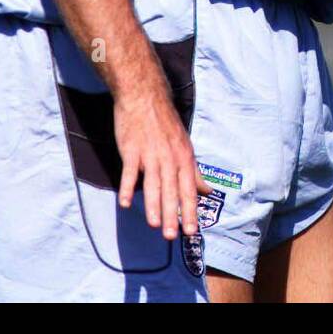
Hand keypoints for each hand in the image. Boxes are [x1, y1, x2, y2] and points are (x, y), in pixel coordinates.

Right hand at [113, 81, 211, 238]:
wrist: (145, 96)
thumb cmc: (165, 124)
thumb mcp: (185, 145)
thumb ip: (195, 171)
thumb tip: (207, 191)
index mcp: (184, 157)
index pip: (189, 189)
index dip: (190, 210)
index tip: (192, 230)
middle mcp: (169, 157)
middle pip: (171, 190)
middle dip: (173, 214)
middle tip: (173, 237)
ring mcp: (150, 153)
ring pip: (153, 183)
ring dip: (153, 205)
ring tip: (155, 225)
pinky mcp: (131, 149)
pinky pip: (129, 171)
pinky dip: (127, 187)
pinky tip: (125, 203)